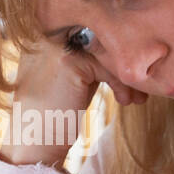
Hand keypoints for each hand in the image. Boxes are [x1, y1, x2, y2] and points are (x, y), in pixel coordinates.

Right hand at [0, 34, 146, 166]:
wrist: (34, 144)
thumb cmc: (53, 114)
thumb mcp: (69, 77)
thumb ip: (87, 57)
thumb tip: (123, 47)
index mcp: (44, 33)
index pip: (91, 29)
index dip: (113, 52)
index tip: (128, 75)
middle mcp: (46, 32)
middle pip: (100, 37)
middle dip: (122, 62)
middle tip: (139, 87)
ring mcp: (55, 44)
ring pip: (106, 51)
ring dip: (126, 76)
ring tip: (136, 98)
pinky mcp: (69, 60)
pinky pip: (107, 66)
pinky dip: (120, 84)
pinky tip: (124, 101)